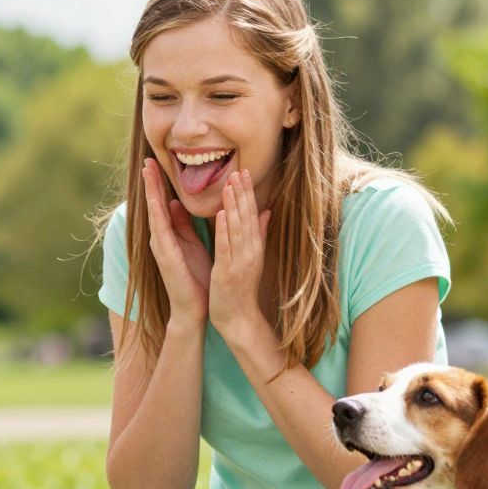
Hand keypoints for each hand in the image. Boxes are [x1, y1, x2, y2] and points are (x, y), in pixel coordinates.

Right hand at [141, 157, 211, 325]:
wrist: (195, 307)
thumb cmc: (196, 276)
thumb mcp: (191, 244)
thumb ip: (183, 224)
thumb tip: (177, 202)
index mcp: (170, 234)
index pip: (163, 203)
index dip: (160, 183)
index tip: (157, 162)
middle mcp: (161, 238)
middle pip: (154, 203)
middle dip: (151, 181)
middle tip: (147, 159)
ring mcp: (161, 246)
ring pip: (154, 213)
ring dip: (151, 192)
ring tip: (147, 171)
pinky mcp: (165, 256)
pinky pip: (161, 230)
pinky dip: (159, 214)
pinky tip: (157, 199)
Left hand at [207, 167, 271, 348]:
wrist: (238, 319)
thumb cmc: (241, 288)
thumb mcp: (252, 258)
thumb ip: (259, 234)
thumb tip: (266, 211)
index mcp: (254, 247)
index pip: (252, 215)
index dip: (248, 193)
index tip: (244, 172)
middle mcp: (250, 251)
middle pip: (247, 218)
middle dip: (242, 193)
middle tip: (239, 170)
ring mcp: (240, 262)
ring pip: (237, 229)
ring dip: (234, 205)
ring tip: (230, 184)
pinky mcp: (227, 272)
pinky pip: (226, 248)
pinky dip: (224, 230)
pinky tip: (221, 214)